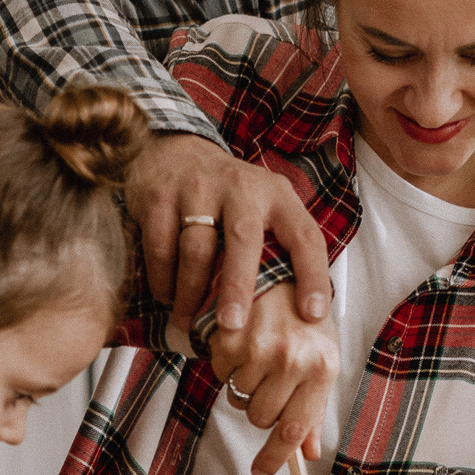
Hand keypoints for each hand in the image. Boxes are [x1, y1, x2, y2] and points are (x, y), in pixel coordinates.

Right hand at [128, 132, 331, 331]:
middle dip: (237, 286)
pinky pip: (161, 247)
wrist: (173, 150)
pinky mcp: (160, 196)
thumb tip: (295, 313)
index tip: (313, 313)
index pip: (304, 235)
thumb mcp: (261, 206)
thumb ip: (277, 245)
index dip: (313, 275)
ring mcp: (198, 188)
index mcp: (276, 195)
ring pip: (196, 250)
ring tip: (188, 321)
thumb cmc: (227, 195)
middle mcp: (241, 187)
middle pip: (243, 240)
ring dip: (191, 293)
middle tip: (232, 324)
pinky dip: (163, 278)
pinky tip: (166, 295)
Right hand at [207, 282, 337, 474]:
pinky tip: (241, 338)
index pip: (294, 429)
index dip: (275, 459)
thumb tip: (309, 452)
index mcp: (323, 367)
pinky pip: (219, 371)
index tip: (261, 473)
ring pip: (237, 396)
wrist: (277, 262)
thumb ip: (313, 407)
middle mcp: (294, 360)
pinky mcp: (230, 336)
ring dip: (242, 381)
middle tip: (266, 376)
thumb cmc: (302, 313)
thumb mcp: (320, 355)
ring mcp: (260, 348)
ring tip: (256, 350)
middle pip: (261, 417)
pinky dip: (226, 361)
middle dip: (259, 405)